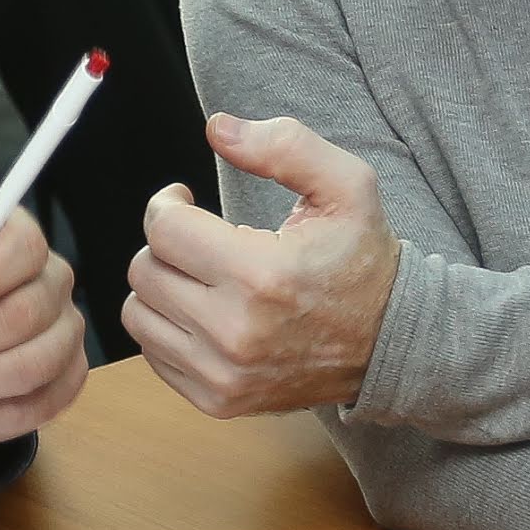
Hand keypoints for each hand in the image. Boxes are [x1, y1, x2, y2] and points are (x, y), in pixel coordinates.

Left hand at [119, 115, 398, 418]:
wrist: (390, 344)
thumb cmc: (363, 261)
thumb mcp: (346, 186)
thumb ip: (284, 146)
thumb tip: (217, 129)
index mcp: (261, 274)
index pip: (164, 230)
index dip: (167, 204)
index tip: (183, 201)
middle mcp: (235, 331)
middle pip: (145, 270)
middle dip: (166, 244)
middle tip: (196, 238)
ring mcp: (223, 373)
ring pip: (139, 314)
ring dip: (160, 285)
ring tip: (198, 274)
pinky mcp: (218, 401)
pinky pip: (154, 354)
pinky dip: (168, 327)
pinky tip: (204, 311)